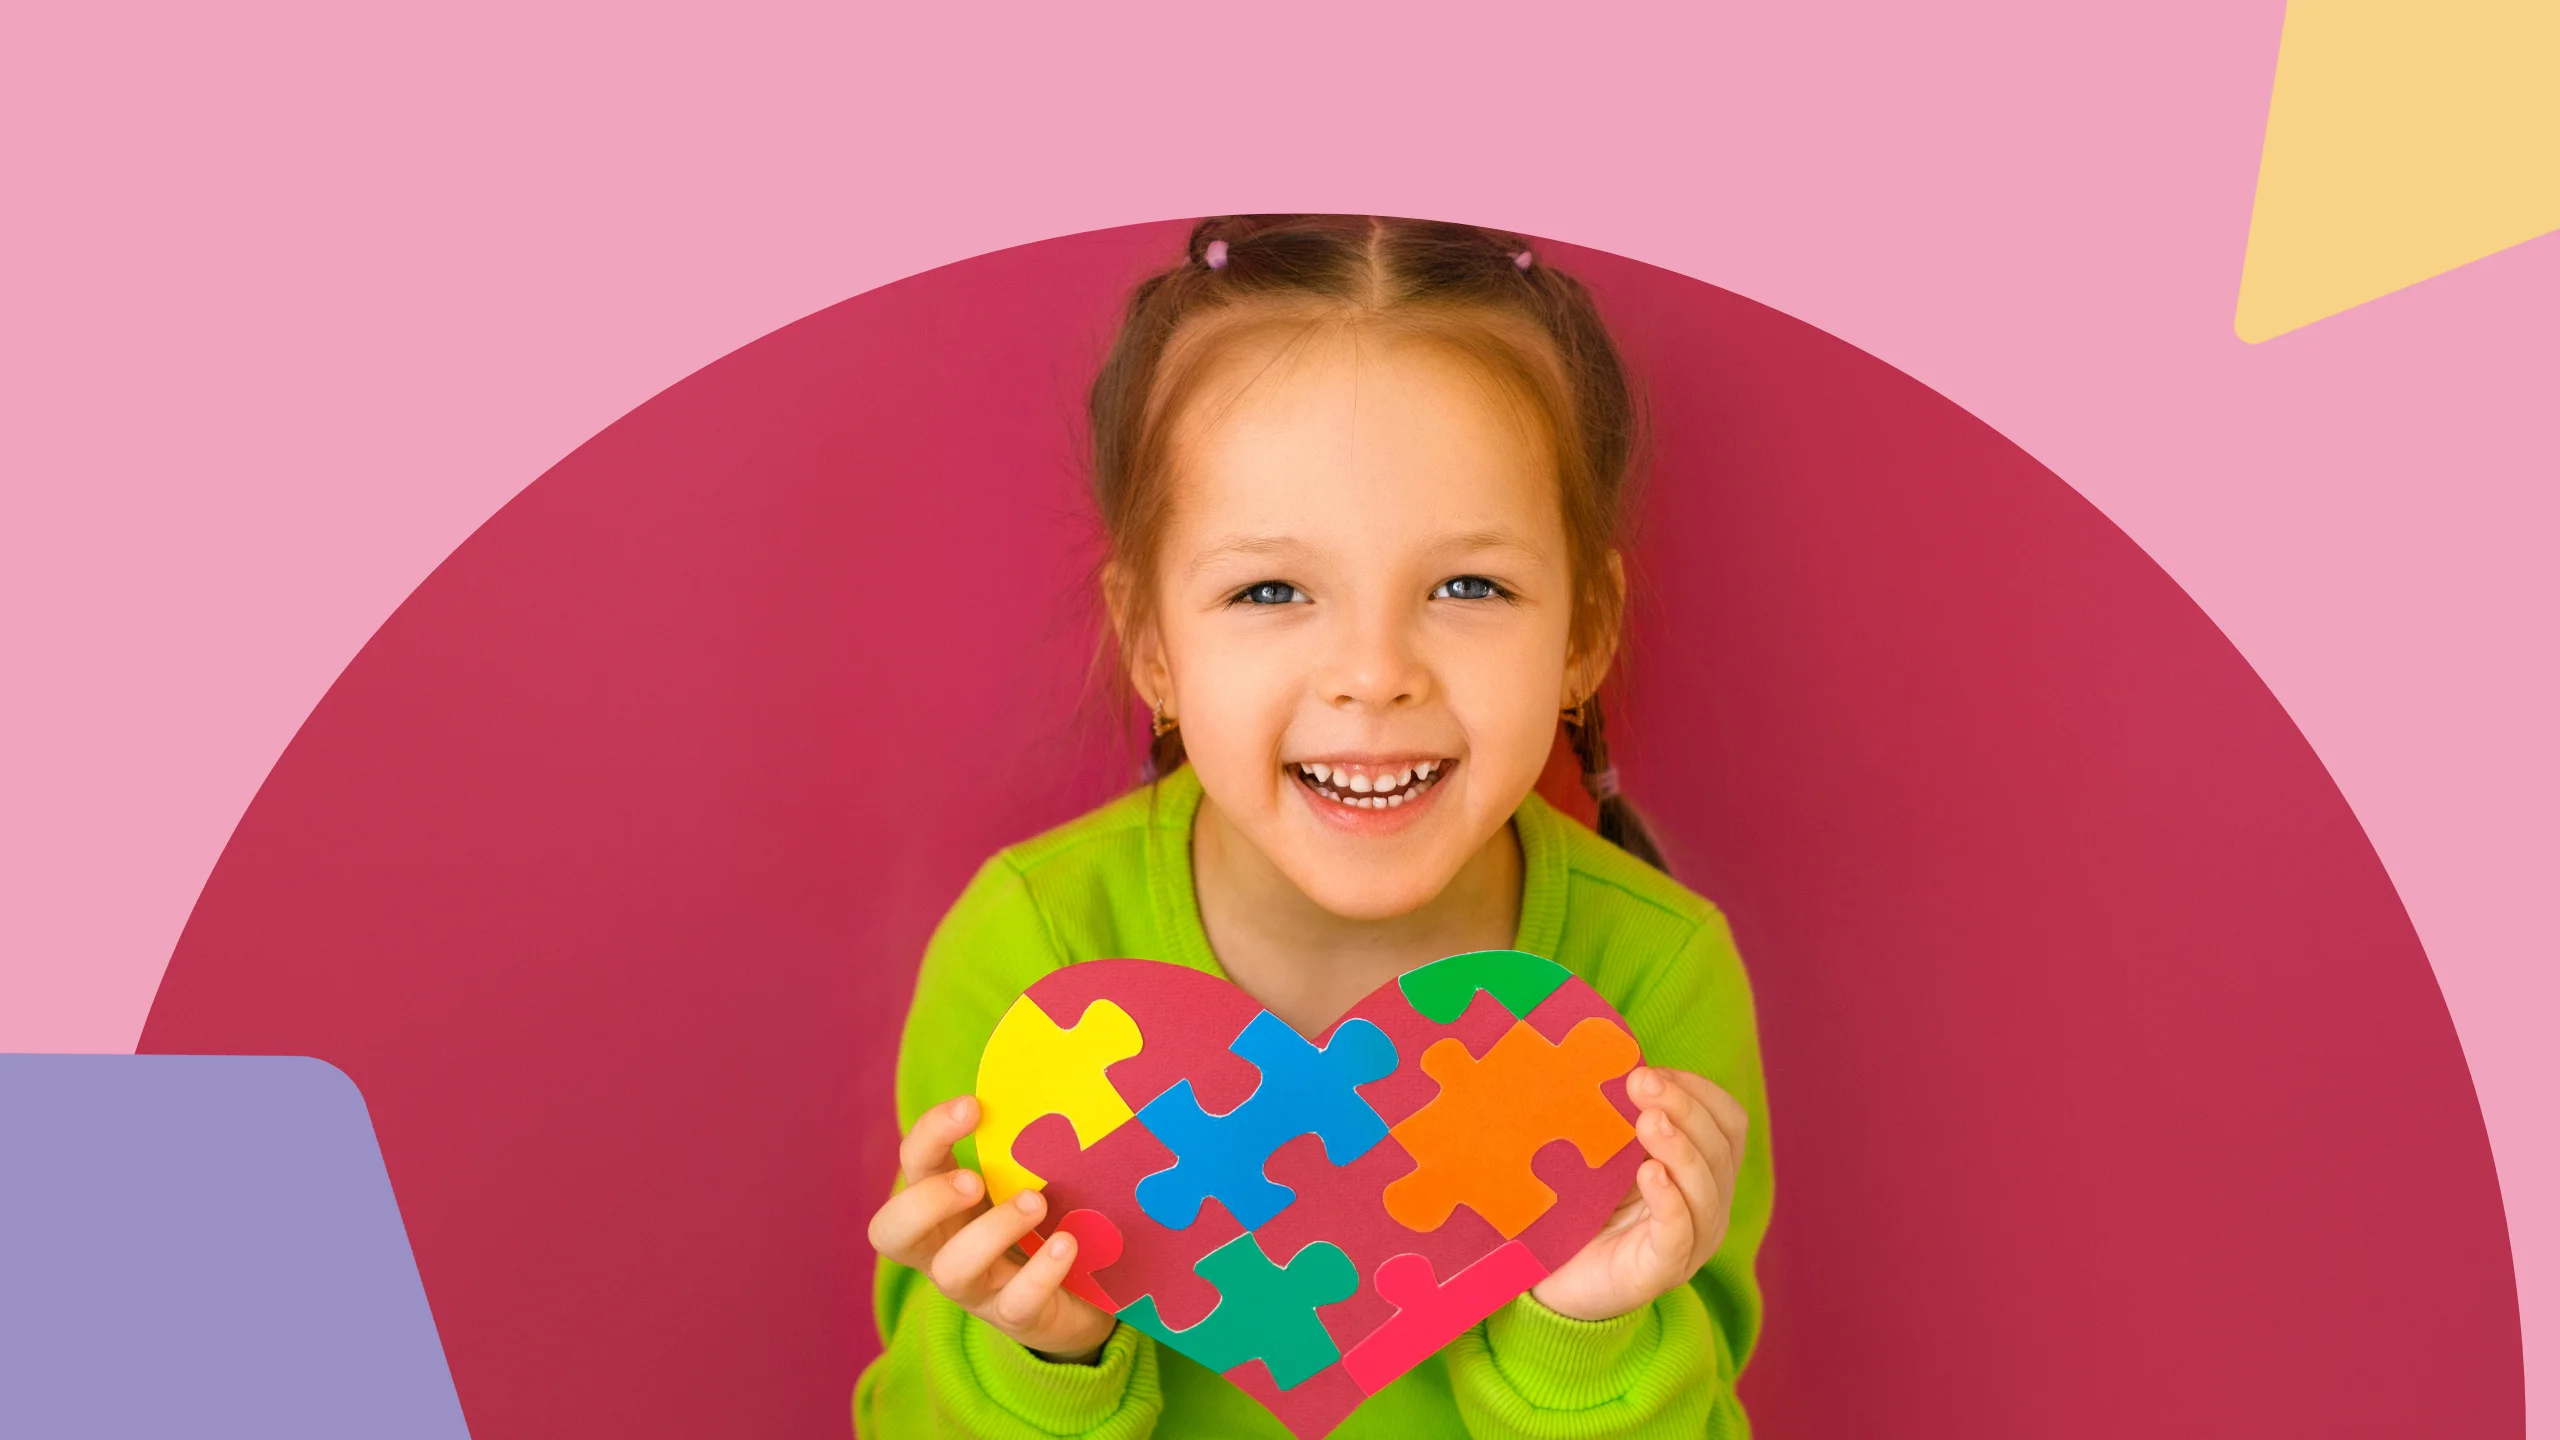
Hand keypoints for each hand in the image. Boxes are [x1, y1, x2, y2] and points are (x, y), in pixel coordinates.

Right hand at [865, 1095, 1117, 1361]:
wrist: (1084, 1297)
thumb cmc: (1045, 1221)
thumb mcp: (1027, 1177)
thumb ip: (1024, 1142)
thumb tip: (1055, 1074)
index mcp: (943, 1202)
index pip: (913, 1165)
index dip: (930, 1134)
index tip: (972, 1107)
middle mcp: (945, 1246)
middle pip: (890, 1232)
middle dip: (926, 1200)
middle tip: (974, 1179)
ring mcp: (978, 1288)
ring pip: (950, 1271)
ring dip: (990, 1231)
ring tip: (1036, 1203)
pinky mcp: (1017, 1317)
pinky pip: (1015, 1303)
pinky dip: (1040, 1271)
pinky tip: (1067, 1243)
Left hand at [1529, 1066, 1746, 1322]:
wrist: (1549, 1281)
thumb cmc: (1580, 1208)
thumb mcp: (1606, 1153)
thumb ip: (1620, 1115)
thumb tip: (1614, 1058)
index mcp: (1703, 1173)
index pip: (1728, 1122)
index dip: (1698, 1090)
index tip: (1654, 1069)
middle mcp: (1708, 1206)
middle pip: (1719, 1148)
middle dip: (1684, 1107)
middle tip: (1640, 1082)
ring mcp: (1690, 1242)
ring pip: (1707, 1188)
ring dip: (1679, 1147)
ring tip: (1647, 1121)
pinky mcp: (1661, 1270)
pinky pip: (1680, 1233)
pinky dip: (1670, 1199)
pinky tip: (1648, 1174)